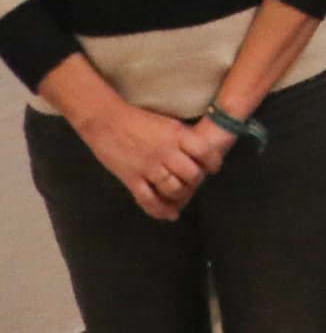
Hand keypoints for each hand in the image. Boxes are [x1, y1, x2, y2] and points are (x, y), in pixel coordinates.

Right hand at [74, 99, 219, 219]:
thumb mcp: (167, 123)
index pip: (204, 151)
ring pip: (173, 189)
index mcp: (177, 135)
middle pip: (191, 174)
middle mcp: (166, 152)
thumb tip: (199, 152)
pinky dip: (160, 209)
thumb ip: (183, 137)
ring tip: (182, 196)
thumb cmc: (138, 119)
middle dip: (196, 181)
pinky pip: (148, 199)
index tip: (213, 168)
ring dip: (180, 195)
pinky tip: (169, 214)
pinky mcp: (131, 178)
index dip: (213, 162)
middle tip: (194, 182)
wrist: (105, 121)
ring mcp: (148, 167)